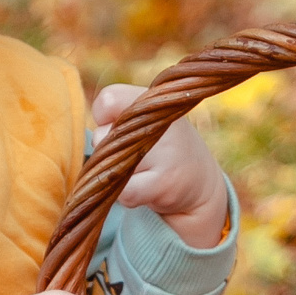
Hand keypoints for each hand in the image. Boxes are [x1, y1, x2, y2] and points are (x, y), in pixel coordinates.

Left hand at [92, 84, 229, 248]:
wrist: (202, 184)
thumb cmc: (162, 148)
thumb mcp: (149, 119)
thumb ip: (118, 114)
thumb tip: (92, 136)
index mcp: (154, 102)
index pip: (107, 99)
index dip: (103, 119)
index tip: (118, 129)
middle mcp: (162, 122)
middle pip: (101, 135)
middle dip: (107, 151)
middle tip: (133, 157)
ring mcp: (164, 153)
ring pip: (110, 165)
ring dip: (116, 175)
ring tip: (140, 173)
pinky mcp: (163, 183)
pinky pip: (124, 191)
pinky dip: (124, 196)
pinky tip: (141, 191)